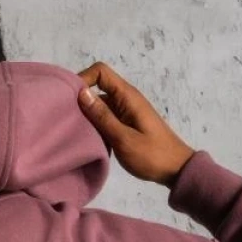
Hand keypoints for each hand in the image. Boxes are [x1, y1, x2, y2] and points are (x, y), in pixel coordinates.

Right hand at [76, 61, 194, 185]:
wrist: (176, 169)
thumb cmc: (152, 155)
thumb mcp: (123, 138)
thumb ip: (102, 116)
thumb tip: (81, 92)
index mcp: (127, 97)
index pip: (101, 72)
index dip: (83, 79)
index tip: (69, 99)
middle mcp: (125, 99)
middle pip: (97, 87)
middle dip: (80, 99)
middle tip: (65, 119)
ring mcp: (126, 111)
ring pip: (99, 104)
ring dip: (86, 114)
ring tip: (72, 131)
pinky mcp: (125, 124)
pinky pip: (105, 117)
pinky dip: (94, 124)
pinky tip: (86, 138)